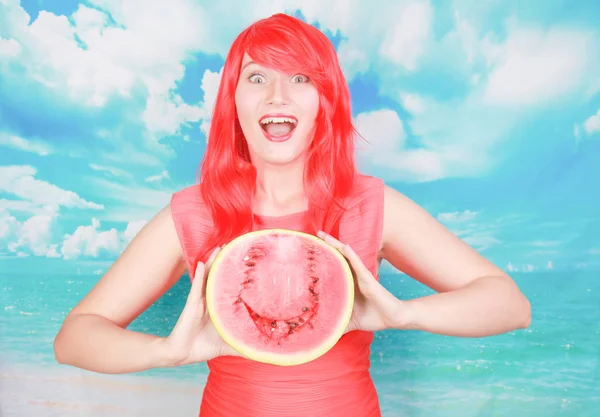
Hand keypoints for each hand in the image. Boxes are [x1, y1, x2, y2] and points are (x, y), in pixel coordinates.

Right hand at [162, 246, 241, 365]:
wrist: (180, 354)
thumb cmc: (203, 347)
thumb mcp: (229, 345)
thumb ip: (244, 346)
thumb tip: (264, 352)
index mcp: (218, 307)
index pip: (228, 287)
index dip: (235, 275)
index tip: (247, 262)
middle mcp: (209, 301)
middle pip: (218, 278)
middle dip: (225, 263)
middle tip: (235, 246)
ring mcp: (199, 301)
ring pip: (207, 278)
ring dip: (213, 263)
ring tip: (220, 248)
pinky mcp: (191, 306)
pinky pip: (196, 288)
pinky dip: (199, 276)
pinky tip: (203, 263)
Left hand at [317, 231, 405, 332]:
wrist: (394, 318)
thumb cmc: (374, 316)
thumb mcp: (350, 321)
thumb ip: (337, 324)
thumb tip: (322, 335)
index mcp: (348, 284)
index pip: (334, 267)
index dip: (324, 258)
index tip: (310, 250)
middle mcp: (354, 277)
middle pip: (338, 258)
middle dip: (327, 246)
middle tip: (315, 234)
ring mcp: (361, 276)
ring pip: (346, 257)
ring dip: (335, 245)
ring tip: (323, 235)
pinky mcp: (369, 280)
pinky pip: (358, 265)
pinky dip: (351, 256)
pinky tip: (344, 247)